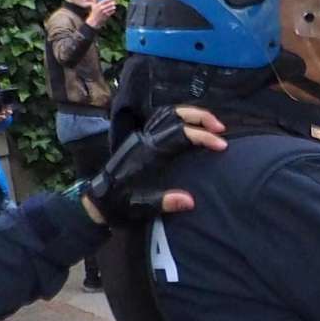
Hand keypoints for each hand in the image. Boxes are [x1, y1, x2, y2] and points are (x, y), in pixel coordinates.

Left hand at [81, 105, 226, 223]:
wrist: (98, 200)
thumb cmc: (119, 204)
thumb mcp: (140, 207)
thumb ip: (164, 202)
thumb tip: (190, 201)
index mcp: (147, 151)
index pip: (180, 133)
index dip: (203, 136)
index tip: (221, 145)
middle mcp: (145, 139)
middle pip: (174, 115)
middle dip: (200, 117)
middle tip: (221, 128)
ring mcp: (142, 136)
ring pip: (167, 113)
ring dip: (190, 114)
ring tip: (210, 124)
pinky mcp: (141, 139)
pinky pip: (162, 119)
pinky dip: (179, 118)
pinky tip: (191, 127)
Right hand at [86, 0, 119, 28]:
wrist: (94, 21)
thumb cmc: (94, 12)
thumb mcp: (94, 6)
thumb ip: (97, 0)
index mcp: (98, 5)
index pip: (105, 0)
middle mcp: (101, 9)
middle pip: (110, 4)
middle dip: (113, 2)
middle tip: (114, 1)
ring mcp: (104, 12)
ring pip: (112, 8)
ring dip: (113, 6)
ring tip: (113, 6)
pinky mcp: (107, 16)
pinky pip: (112, 11)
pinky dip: (113, 10)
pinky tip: (111, 10)